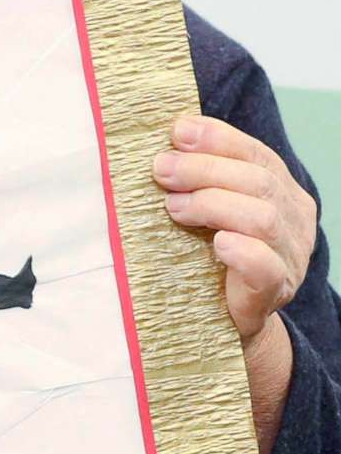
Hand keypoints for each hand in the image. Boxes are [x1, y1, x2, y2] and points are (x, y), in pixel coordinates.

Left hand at [153, 113, 315, 453]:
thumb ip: (199, 180)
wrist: (223, 322)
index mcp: (280, 192)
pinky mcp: (273, 291)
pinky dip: (243, 251)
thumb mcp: (206, 213)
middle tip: (160, 169)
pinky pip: (266, 267)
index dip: (219, 139)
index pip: (256, 155)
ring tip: (174, 206)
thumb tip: (163, 142)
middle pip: (258, 181)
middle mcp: (292, 219)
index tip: (177, 131)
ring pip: (263, 218)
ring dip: (215, 204)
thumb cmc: (207, 260)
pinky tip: (218, 244)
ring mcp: (289, 256)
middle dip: (205, 169)